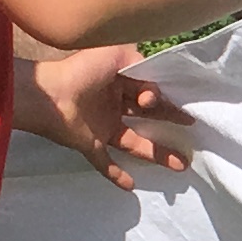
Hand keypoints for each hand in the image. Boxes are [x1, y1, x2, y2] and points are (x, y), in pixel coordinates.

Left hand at [19, 42, 195, 186]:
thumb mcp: (116, 54)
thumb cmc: (82, 71)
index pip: (148, 93)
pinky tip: (132, 186)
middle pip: (147, 118)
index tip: (157, 101)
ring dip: (158, 154)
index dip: (161, 98)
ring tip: (182, 165)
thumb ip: (140, 64)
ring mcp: (101, 128)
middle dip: (170, 123)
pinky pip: (105, 163)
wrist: (49, 95)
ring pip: (135, 143)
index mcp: (118, 83)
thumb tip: (153, 90)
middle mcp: (112, 106)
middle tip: (192, 130)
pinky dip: (117, 174)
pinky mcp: (90, 145)